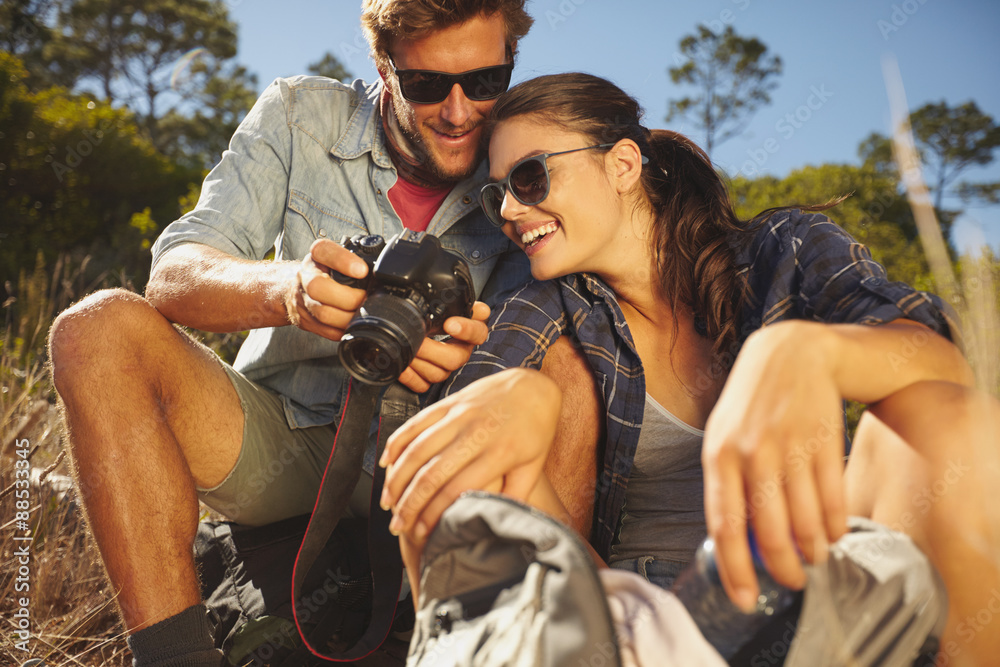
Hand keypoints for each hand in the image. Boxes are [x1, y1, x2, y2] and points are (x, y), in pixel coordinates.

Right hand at [284, 238, 368, 339]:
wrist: (294, 286)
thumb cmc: (324, 270)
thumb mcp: (337, 256)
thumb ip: (356, 258)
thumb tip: (382, 269)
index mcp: (316, 255)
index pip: (324, 251)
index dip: (343, 261)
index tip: (362, 270)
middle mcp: (305, 276)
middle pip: (317, 287)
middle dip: (348, 298)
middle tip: (365, 299)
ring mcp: (302, 300)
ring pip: (323, 313)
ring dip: (349, 317)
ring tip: (362, 313)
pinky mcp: (306, 320)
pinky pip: (327, 330)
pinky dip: (344, 330)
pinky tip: (353, 323)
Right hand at [380, 368, 561, 544]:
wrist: (533, 387)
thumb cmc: (535, 430)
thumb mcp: (534, 466)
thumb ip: (515, 496)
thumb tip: (496, 524)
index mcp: (500, 452)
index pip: (458, 489)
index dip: (435, 514)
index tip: (423, 533)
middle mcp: (476, 432)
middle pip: (431, 473)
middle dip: (409, 504)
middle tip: (397, 525)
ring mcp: (459, 415)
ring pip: (417, 449)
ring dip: (397, 478)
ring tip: (387, 502)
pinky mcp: (448, 403)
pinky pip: (415, 424)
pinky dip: (396, 444)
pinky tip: (387, 464)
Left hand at [397, 301, 490, 392]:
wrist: (409, 324)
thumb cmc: (430, 311)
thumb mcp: (443, 302)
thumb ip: (459, 302)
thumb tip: (482, 310)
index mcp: (469, 331)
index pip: (478, 333)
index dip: (466, 330)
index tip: (449, 324)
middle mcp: (459, 351)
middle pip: (455, 358)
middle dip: (432, 349)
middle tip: (417, 339)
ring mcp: (444, 368)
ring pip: (438, 374)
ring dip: (418, 362)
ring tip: (405, 348)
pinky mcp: (429, 379)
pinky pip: (422, 385)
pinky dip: (410, 376)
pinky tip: (401, 365)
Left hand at [702, 320, 846, 610]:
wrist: (790, 352)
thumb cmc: (750, 405)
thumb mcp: (721, 436)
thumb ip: (726, 485)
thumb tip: (733, 542)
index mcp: (718, 455)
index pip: (724, 525)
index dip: (735, 569)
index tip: (744, 599)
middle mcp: (752, 453)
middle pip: (769, 532)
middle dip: (783, 569)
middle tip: (791, 583)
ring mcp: (790, 446)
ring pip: (804, 521)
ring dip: (812, 551)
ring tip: (813, 559)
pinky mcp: (823, 441)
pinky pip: (832, 499)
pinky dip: (834, 526)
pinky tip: (831, 535)